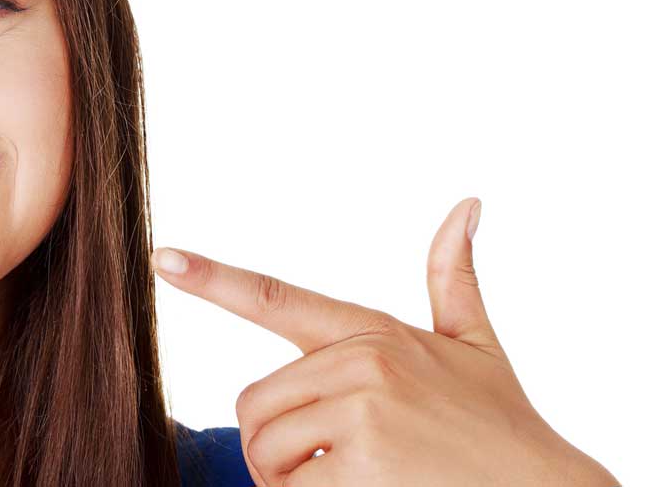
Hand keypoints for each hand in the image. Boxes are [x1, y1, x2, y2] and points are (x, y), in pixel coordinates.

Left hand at [153, 197, 618, 486]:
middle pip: (254, 405)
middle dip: (274, 446)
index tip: (163, 258)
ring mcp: (362, 409)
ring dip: (289, 480)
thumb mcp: (476, 346)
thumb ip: (453, 279)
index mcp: (371, 332)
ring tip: (350, 480)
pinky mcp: (361, 461)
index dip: (213, 278)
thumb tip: (467, 207)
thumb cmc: (502, 425)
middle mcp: (362, 361)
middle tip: (325, 464)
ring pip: (266, 450)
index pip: (276, 298)